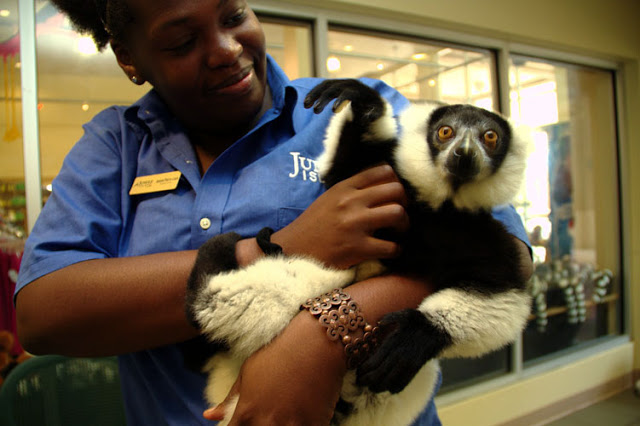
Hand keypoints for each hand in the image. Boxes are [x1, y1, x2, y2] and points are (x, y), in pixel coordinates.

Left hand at [203, 312, 345, 424]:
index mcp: (246, 414)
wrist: (317, 342)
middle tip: (268, 413)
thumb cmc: (279, 352)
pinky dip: (301, 424)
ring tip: (285, 413)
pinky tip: (301, 413)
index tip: (244, 420)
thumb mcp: (249, 372)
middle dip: (259, 425)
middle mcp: (267, 424)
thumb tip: (209, 415)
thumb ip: (229, 399)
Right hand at [273, 164, 408, 268]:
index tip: (395, 194)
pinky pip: (391, 246)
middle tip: (400, 214)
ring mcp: (355, 225)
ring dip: (404, 224)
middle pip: (396, 190)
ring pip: (398, 214)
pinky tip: (390, 250)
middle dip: (404, 202)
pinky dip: (396, 250)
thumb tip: (381, 185)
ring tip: (398, 232)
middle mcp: (351, 202)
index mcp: (345, 188)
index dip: (396, 181)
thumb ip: (353, 190)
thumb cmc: (313, 225)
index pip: (382, 171)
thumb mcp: (330, 198)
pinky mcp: (357, 248)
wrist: (293, 249)